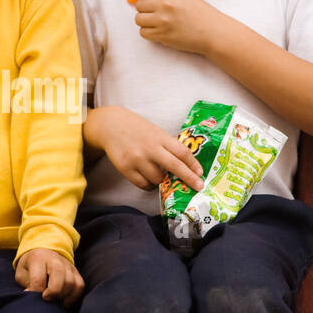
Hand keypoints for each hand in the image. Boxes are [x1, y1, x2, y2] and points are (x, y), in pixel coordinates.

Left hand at [14, 248, 84, 305]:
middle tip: (46, 299)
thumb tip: (31, 297)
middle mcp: (55, 259)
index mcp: (38, 258)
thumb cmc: (30, 266)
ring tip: (55, 302)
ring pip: (71, 282)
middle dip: (53, 292)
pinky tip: (64, 302)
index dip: (37, 292)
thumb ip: (26, 284)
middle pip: (59, 275)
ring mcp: (67, 265)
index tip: (33, 298)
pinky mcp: (76, 271)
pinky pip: (80, 285)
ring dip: (63, 296)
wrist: (43, 252)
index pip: (39, 278)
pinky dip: (73, 296)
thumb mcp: (21, 272)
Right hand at [87, 104, 204, 192]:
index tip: (201, 173)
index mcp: (159, 137)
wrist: (111, 126)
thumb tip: (184, 166)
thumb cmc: (137, 129)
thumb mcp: (155, 132)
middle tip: (198, 187)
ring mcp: (137, 159)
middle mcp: (149, 148)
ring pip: (158, 179)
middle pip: (174, 166)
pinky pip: (143, 184)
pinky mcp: (125, 168)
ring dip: (163, 182)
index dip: (193, 164)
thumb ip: (167, 146)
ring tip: (161, 177)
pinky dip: (149, 185)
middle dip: (189, 178)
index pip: (181, 151)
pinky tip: (149, 180)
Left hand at [130, 0, 220, 53]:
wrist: (213, 32)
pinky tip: (159, 31)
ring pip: (138, 19)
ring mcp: (163, 21)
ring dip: (145, 22)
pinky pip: (143, 33)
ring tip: (157, 23)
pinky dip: (148, 33)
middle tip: (154, 13)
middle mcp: (166, 4)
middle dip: (144, 9)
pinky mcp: (163, 36)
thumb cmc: (201, 14)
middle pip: (139, 5)